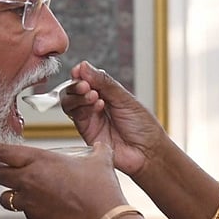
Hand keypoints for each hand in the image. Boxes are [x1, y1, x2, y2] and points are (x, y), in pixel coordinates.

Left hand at [0, 141, 128, 218]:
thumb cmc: (101, 191)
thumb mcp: (101, 162)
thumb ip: (97, 150)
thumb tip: (101, 145)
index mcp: (41, 161)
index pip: (4, 152)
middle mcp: (30, 181)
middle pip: (0, 174)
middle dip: (1, 171)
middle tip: (7, 170)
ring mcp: (30, 203)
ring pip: (6, 197)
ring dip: (10, 193)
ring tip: (22, 191)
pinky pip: (23, 212)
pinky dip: (28, 208)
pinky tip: (43, 206)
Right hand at [59, 61, 168, 177]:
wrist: (148, 152)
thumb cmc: (142, 126)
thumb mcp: (125, 98)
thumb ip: (104, 82)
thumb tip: (84, 66)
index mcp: (106, 93)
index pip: (86, 79)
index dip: (81, 74)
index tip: (80, 70)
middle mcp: (95, 105)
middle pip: (73, 90)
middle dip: (77, 85)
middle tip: (87, 85)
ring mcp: (90, 119)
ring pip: (70, 102)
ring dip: (78, 96)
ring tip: (94, 95)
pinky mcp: (86, 132)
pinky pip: (75, 116)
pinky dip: (83, 108)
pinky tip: (98, 106)